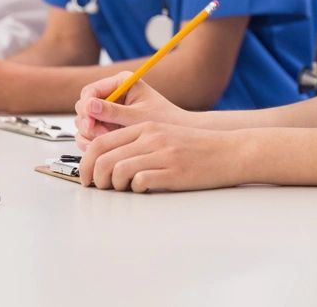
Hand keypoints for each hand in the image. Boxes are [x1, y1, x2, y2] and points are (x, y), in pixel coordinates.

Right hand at [73, 72, 189, 149]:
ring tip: (108, 141)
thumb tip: (89, 105)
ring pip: (85, 122)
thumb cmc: (162, 120)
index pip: (91, 91)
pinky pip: (90, 133)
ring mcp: (108, 110)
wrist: (175, 132)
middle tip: (99, 134)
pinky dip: (93, 141)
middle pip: (84, 107)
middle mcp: (112, 94)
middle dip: (88, 123)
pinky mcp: (107, 124)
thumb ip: (113, 112)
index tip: (90, 122)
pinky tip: (104, 147)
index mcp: (121, 82)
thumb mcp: (137, 116)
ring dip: (90, 134)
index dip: (86, 107)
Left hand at [79, 121, 244, 192]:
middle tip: (98, 188)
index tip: (86, 176)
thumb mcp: (165, 135)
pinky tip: (144, 189)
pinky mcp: (173, 172)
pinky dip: (135, 189)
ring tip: (122, 189)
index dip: (85, 162)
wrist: (230, 151)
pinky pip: (139, 182)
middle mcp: (152, 137)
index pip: (101, 142)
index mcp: (146, 127)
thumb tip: (106, 161)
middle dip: (93, 177)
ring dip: (113, 185)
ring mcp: (162, 154)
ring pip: (117, 171)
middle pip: (103, 158)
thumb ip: (138, 142)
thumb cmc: (198, 147)